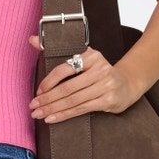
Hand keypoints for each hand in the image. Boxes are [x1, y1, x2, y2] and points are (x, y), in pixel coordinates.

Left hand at [26, 35, 142, 123]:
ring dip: (53, 109)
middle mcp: (100, 69)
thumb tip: (32, 39)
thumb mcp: (83, 58)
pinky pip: (81, 109)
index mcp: (91, 56)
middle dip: (47, 99)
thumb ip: (57, 50)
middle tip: (33, 106)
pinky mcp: (108, 100)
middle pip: (67, 87)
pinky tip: (52, 118)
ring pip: (73, 100)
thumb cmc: (98, 72)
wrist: (126, 85)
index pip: (65, 68)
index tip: (38, 91)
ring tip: (38, 114)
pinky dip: (64, 115)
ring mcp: (105, 85)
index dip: (49, 81)